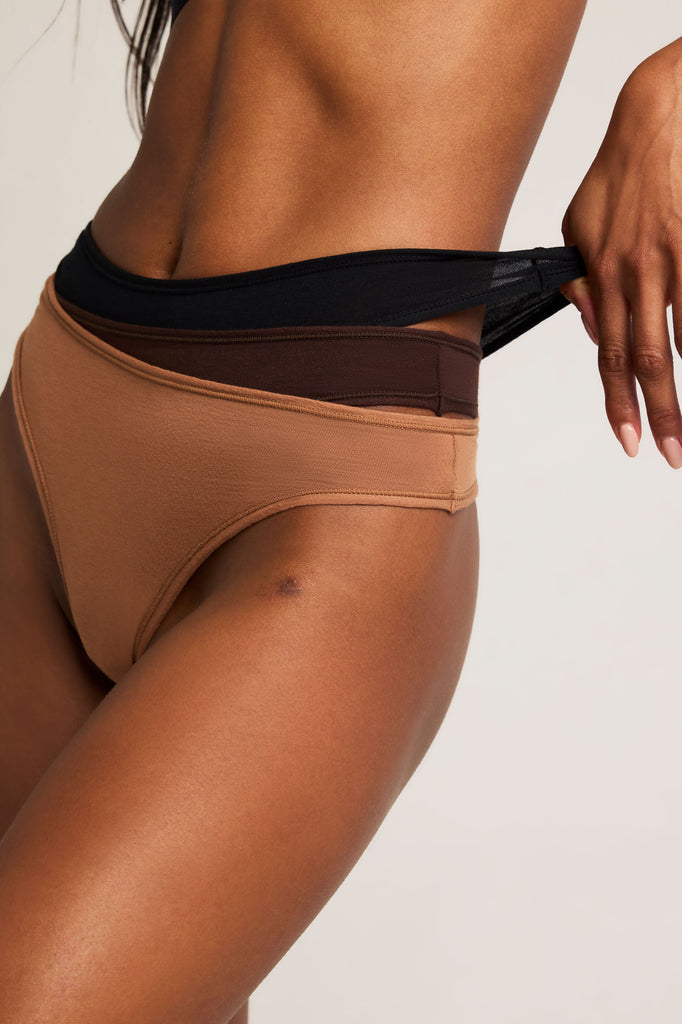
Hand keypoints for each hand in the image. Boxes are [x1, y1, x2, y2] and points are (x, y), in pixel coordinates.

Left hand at [558, 46, 681, 468]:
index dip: (617, 404)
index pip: (609, 356)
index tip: (628, 442)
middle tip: (670, 454)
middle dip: (659, 415)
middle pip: (647, 360)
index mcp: (603, 275)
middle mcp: (637, 274)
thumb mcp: (577, 223)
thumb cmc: (622, 169)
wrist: (662, 113)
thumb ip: (579, 281)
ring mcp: (675, 260)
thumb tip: (594, 331)